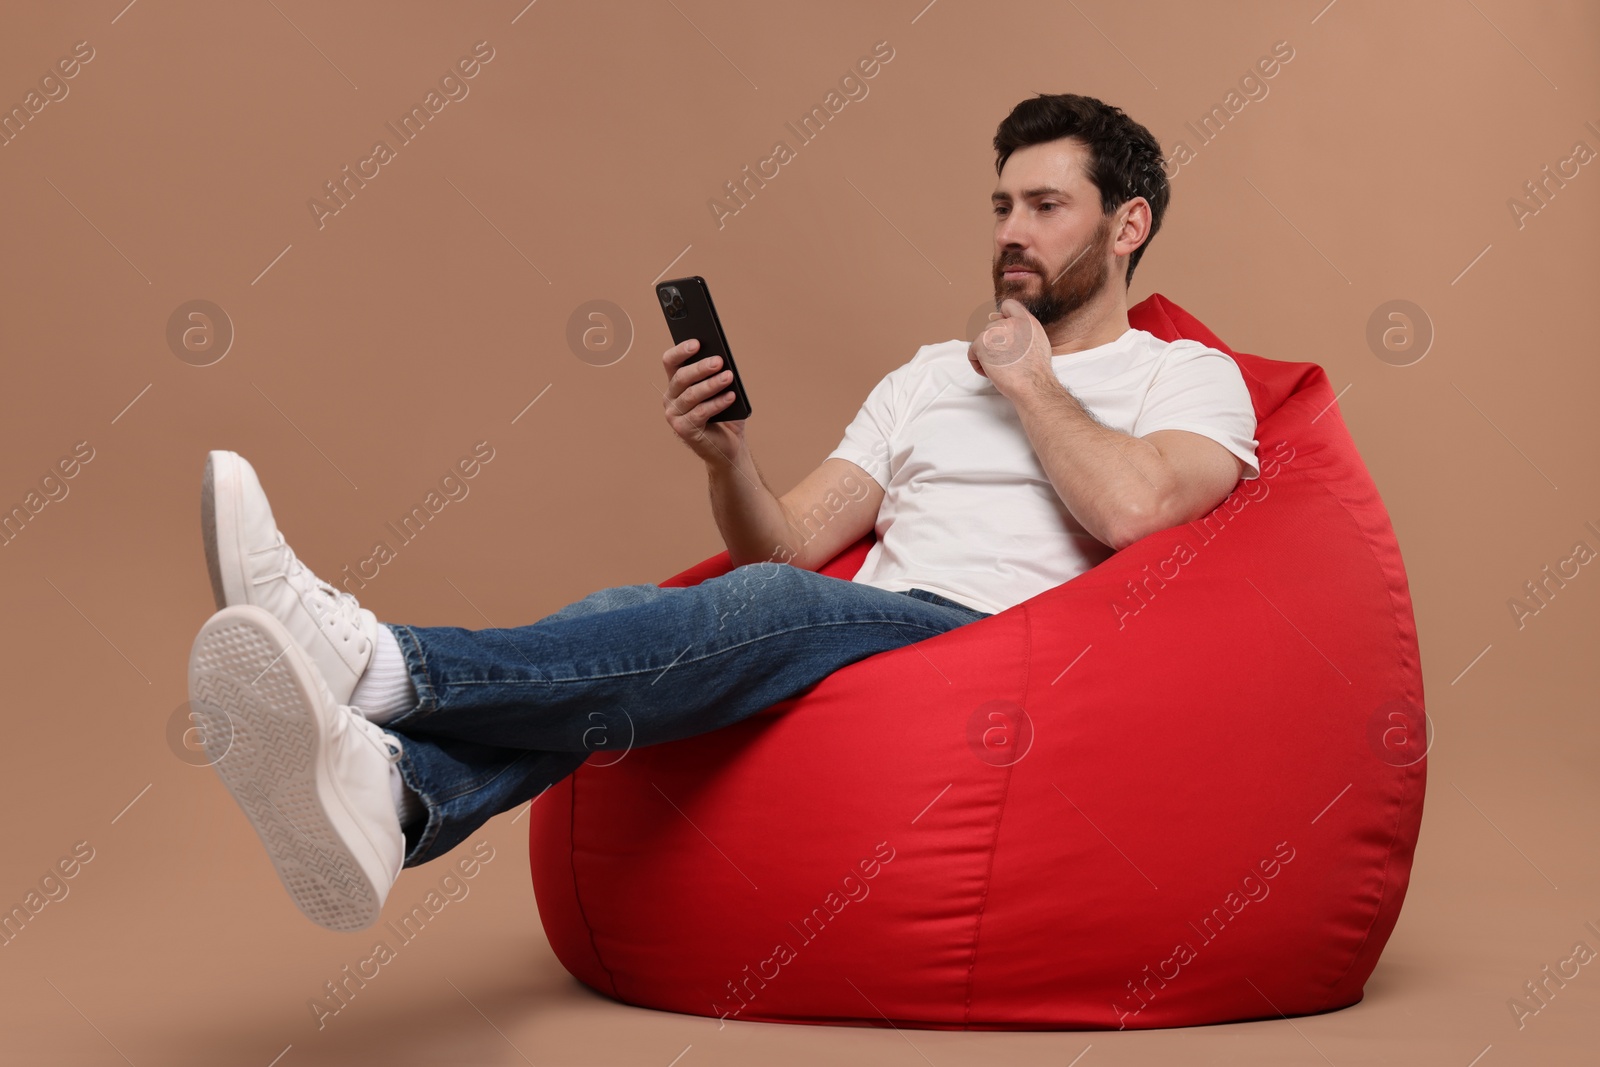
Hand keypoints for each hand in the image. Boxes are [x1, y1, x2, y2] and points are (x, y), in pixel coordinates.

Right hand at [663, 338, 746, 464]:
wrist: (728, 445)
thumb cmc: (724, 414)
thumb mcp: (722, 390)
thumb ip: (717, 374)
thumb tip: (721, 359)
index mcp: (676, 383)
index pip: (671, 361)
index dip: (681, 351)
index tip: (697, 342)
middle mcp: (670, 397)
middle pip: (681, 377)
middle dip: (701, 368)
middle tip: (719, 361)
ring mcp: (674, 415)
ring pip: (691, 395)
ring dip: (712, 385)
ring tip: (729, 377)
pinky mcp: (683, 429)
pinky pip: (700, 413)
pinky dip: (717, 403)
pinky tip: (731, 396)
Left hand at [967, 298, 1053, 399]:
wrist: (1032, 383)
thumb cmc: (1036, 372)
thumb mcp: (1038, 342)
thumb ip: (1024, 331)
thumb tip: (1010, 331)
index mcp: (1026, 320)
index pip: (1008, 306)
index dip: (1003, 318)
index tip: (1005, 334)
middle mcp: (1009, 321)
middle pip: (992, 327)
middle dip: (995, 343)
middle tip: (1006, 361)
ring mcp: (994, 331)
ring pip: (982, 341)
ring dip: (987, 355)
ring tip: (1001, 368)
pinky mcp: (981, 343)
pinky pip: (972, 352)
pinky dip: (978, 364)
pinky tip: (991, 372)